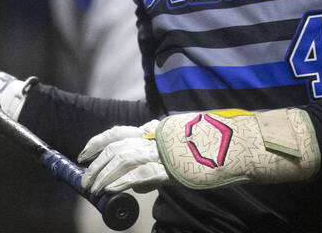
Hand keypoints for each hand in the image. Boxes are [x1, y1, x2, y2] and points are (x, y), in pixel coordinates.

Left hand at [81, 109, 320, 192]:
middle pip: (115, 145)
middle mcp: (157, 136)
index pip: (119, 132)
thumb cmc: (212, 149)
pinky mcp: (172, 166)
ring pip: (122, 158)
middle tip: (84, 179)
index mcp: (157, 130)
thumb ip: (159, 161)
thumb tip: (138, 181)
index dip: (97, 141)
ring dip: (102, 174)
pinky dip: (120, 181)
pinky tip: (110, 190)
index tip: (84, 153)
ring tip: (92, 189)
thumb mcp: (181, 150)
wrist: (238, 145)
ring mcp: (164, 150)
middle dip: (95, 162)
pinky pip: (139, 172)